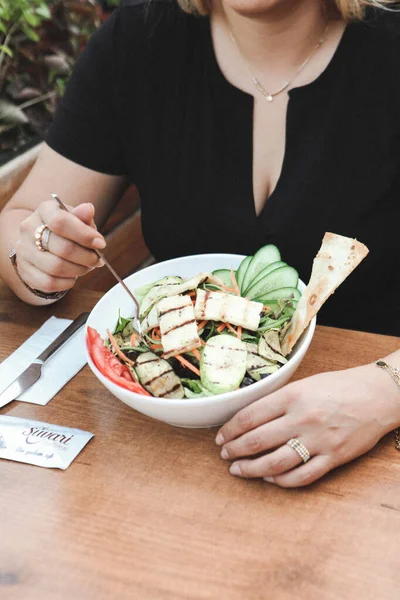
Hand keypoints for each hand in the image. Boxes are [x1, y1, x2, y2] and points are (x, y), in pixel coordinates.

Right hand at [15, 199, 105, 292]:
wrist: (42, 244)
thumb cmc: (66, 231)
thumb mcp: (77, 220)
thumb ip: (83, 217)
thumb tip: (88, 209)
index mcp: (44, 211)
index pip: (60, 222)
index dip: (84, 235)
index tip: (101, 244)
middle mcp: (29, 229)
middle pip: (62, 248)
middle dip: (86, 257)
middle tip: (97, 260)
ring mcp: (24, 251)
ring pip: (56, 267)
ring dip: (78, 270)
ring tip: (86, 267)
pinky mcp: (25, 271)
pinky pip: (49, 283)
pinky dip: (67, 282)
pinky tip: (72, 276)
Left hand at [216, 363, 399, 487]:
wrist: (377, 395)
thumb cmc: (340, 386)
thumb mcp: (304, 383)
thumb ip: (278, 400)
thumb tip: (249, 418)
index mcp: (292, 396)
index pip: (250, 416)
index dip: (230, 429)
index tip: (221, 436)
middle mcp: (302, 419)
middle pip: (257, 441)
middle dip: (235, 450)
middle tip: (224, 454)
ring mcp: (318, 441)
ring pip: (275, 463)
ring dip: (251, 469)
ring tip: (238, 470)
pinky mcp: (333, 458)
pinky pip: (302, 476)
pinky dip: (282, 481)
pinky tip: (270, 479)